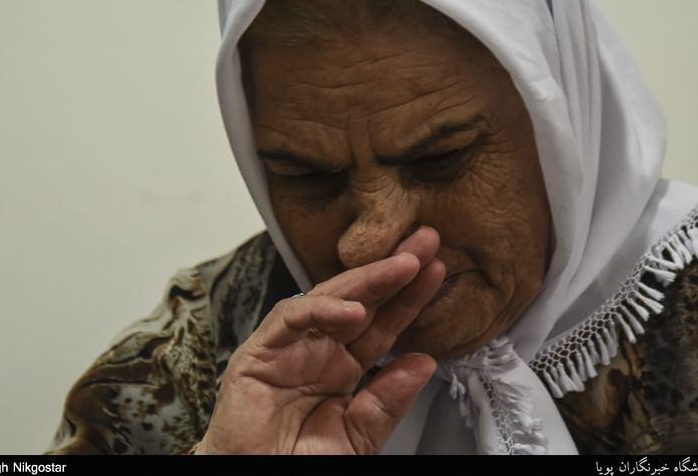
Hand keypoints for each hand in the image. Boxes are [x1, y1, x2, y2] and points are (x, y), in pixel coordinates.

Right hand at [195, 226, 445, 453]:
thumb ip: (387, 401)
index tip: (439, 270)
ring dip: (366, 280)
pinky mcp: (258, 352)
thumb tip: (425, 361)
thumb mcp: (358, 435)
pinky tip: (353, 309)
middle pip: (361, 300)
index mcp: (344, 368)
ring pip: (328, 299)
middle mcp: (319, 350)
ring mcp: (289, 348)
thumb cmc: (298, 463)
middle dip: (393, 271)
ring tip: (404, 266)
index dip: (410, 298)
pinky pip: (290, 319)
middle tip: (427, 243)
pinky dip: (319, 310)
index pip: (383, 324)